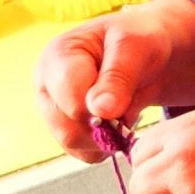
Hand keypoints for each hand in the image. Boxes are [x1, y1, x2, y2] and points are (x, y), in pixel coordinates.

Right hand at [34, 0, 194, 159]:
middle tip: (130, 110)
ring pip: (72, 143)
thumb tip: (100, 111)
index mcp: (57, 56)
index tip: (124, 103)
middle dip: (104, 126)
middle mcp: (47, 84)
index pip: (69, 98)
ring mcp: (54, 108)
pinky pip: (81, 152)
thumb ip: (118, 78)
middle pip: (66, 126)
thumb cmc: (140, 41)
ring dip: (106, 138)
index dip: (99, 109)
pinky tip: (120, 127)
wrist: (147, 52)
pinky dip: (105, 146)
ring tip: (127, 115)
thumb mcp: (136, 48)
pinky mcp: (66, 126)